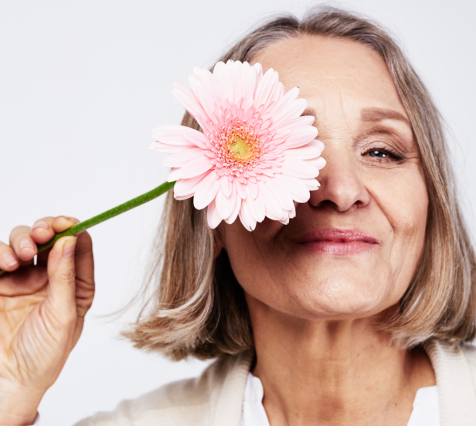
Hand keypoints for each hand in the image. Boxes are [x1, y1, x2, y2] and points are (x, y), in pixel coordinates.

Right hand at [0, 216, 94, 424]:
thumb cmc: (44, 355)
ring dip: (24, 239)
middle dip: (47, 229)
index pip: (78, 249)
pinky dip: (1, 252)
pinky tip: (7, 263)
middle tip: (44, 232)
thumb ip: (65, 277)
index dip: (74, 231)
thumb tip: (71, 240)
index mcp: (74, 285)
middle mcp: (49, 278)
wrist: (8, 381)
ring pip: (23, 242)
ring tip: (23, 255)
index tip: (69, 223)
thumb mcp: (63, 315)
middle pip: (50, 239)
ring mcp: (21, 279)